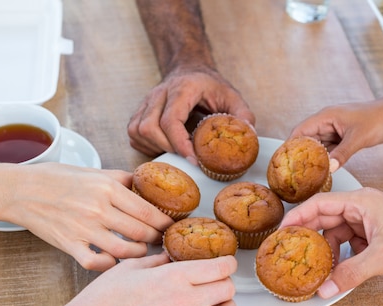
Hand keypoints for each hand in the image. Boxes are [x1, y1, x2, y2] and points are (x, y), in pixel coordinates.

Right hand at [0, 163, 172, 270]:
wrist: (20, 190)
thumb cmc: (57, 179)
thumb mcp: (93, 172)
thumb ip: (122, 179)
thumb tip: (148, 185)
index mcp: (107, 188)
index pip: (148, 211)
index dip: (165, 223)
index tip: (172, 228)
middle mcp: (97, 208)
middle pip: (141, 232)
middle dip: (156, 239)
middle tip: (161, 241)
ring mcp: (83, 229)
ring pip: (124, 250)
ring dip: (139, 254)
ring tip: (142, 251)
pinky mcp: (68, 244)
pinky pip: (96, 263)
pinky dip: (110, 265)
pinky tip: (115, 260)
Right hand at [75, 253, 237, 305]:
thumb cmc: (106, 296)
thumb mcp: (132, 266)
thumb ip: (160, 259)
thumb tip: (174, 255)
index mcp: (175, 276)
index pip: (221, 267)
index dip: (228, 263)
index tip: (224, 263)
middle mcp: (185, 300)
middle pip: (229, 290)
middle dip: (226, 283)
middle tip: (215, 283)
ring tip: (212, 305)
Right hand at [128, 66, 254, 161]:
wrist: (189, 68)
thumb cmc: (209, 85)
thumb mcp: (231, 95)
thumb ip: (242, 114)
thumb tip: (248, 136)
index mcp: (182, 88)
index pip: (170, 120)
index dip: (180, 144)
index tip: (194, 159)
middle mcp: (159, 94)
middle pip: (149, 128)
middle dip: (168, 149)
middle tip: (187, 157)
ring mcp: (146, 102)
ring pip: (137, 131)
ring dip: (155, 147)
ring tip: (176, 151)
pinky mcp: (139, 111)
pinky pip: (134, 134)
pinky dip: (146, 146)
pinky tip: (165, 146)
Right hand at [281, 188, 382, 295]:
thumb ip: (349, 274)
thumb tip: (323, 290)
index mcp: (362, 201)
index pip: (319, 204)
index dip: (297, 216)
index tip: (281, 232)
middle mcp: (363, 208)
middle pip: (325, 219)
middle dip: (309, 236)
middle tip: (290, 252)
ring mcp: (369, 222)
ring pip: (337, 234)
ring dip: (326, 251)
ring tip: (312, 267)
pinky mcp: (376, 236)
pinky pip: (349, 245)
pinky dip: (341, 257)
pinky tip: (336, 271)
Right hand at [289, 96, 382, 169]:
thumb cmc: (379, 118)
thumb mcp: (358, 138)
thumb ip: (342, 154)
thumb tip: (329, 169)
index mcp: (326, 117)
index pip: (300, 131)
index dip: (289, 146)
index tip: (283, 161)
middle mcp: (327, 122)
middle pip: (305, 140)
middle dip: (299, 155)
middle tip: (293, 173)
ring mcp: (335, 130)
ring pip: (317, 146)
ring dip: (313, 158)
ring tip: (305, 175)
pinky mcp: (343, 137)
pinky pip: (329, 149)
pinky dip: (325, 159)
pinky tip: (323, 170)